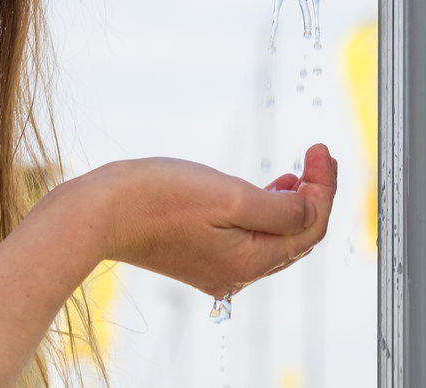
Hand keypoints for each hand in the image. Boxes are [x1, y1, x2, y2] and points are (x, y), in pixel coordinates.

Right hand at [91, 144, 336, 298]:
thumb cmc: (158, 198)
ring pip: (273, 239)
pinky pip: (247, 239)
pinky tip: (262, 191)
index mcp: (250, 262)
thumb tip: (312, 210)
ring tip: (298, 173)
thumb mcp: (230, 195)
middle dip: (314, 196)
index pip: (311, 227)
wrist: (100, 213)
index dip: (325, 188)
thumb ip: (280, 208)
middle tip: (318, 156)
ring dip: (291, 205)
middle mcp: (237, 274)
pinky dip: (263, 214)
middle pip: (296, 238)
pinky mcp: (198, 256)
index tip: (322, 150)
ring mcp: (217, 268)